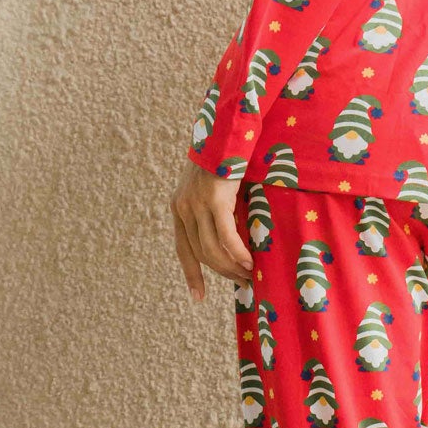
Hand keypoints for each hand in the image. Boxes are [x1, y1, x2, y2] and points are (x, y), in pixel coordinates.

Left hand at [172, 159, 253, 300]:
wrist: (226, 130)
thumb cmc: (226, 158)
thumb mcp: (212, 187)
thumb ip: (214, 210)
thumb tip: (231, 239)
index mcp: (179, 207)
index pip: (183, 249)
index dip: (192, 275)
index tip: (198, 297)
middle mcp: (183, 208)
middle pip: (201, 253)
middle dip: (221, 273)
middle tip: (243, 283)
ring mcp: (197, 204)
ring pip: (212, 249)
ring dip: (231, 266)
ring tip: (249, 274)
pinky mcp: (214, 199)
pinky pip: (226, 236)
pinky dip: (237, 252)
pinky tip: (248, 262)